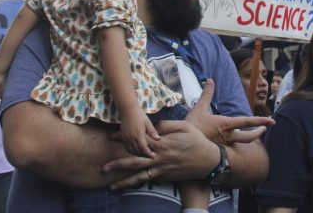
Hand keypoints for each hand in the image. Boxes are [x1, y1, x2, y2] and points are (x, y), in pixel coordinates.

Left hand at [103, 120, 220, 188]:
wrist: (209, 161)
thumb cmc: (197, 141)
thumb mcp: (184, 126)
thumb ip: (167, 125)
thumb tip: (153, 127)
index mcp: (163, 143)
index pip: (139, 140)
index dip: (125, 138)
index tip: (111, 136)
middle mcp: (160, 158)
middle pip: (135, 161)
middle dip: (118, 164)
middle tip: (103, 167)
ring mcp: (162, 169)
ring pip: (140, 176)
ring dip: (124, 181)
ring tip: (111, 185)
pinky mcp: (166, 177)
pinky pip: (149, 181)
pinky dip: (137, 184)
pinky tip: (128, 187)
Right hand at [120, 108, 158, 157]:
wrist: (127, 109)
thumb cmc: (139, 115)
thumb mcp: (147, 122)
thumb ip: (152, 132)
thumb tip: (158, 139)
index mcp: (139, 134)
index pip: (144, 148)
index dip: (148, 154)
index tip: (153, 156)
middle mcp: (131, 137)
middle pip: (137, 151)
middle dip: (144, 155)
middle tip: (150, 155)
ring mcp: (126, 138)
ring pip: (131, 151)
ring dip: (138, 153)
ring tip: (144, 153)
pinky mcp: (123, 137)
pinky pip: (127, 147)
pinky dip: (132, 151)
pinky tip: (136, 149)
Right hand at [186, 79, 273, 143]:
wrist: (184, 146)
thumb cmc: (192, 126)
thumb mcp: (199, 108)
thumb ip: (207, 94)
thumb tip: (210, 80)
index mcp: (226, 125)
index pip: (247, 122)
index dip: (261, 121)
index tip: (271, 121)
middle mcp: (228, 136)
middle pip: (249, 137)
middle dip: (259, 132)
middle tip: (265, 128)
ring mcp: (223, 145)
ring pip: (240, 142)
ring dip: (248, 137)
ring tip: (252, 133)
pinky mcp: (217, 151)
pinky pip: (230, 147)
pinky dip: (234, 142)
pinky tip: (232, 140)